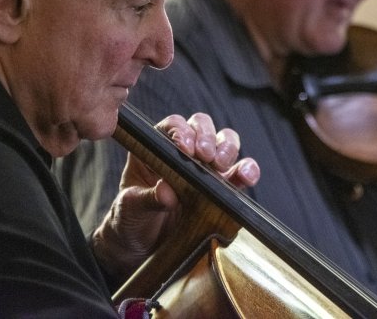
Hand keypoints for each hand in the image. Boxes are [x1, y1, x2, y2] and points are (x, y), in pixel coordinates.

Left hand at [90, 112, 259, 285]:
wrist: (140, 250)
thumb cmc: (129, 222)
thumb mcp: (130, 209)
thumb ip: (147, 199)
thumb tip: (166, 191)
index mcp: (154, 149)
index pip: (171, 127)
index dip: (181, 131)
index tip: (185, 148)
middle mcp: (182, 154)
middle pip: (201, 126)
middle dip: (207, 136)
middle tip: (205, 156)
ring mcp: (204, 169)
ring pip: (224, 142)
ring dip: (227, 148)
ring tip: (221, 165)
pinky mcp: (222, 189)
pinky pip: (240, 173)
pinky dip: (247, 171)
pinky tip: (247, 177)